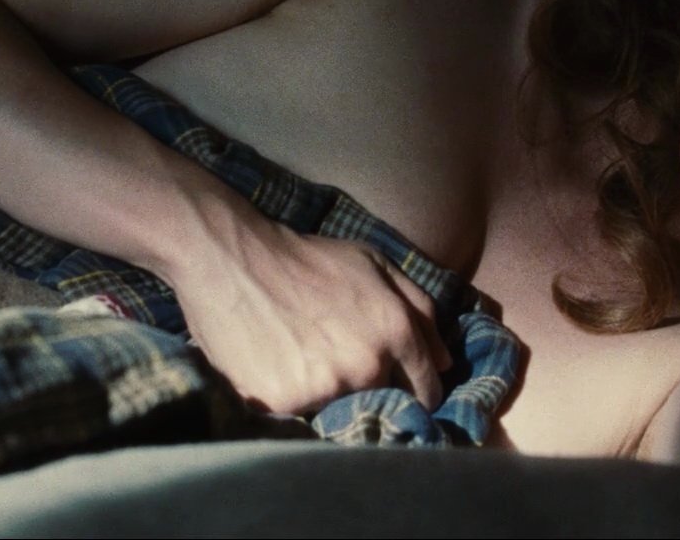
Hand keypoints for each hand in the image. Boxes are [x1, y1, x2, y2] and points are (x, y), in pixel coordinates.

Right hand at [168, 223, 451, 415]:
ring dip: (333, 401)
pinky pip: (300, 419)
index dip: (417, 394)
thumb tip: (446, 360)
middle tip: (345, 375)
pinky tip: (279, 375)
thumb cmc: (306, 259)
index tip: (402, 393)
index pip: (428, 390)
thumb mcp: (375, 264)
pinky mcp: (286, 403)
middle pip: (387, 405)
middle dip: (374, 395)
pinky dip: (294, 404)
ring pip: (344, 414)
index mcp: (396, 330)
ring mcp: (327, 387)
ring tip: (307, 370)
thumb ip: (420, 309)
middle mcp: (369, 364)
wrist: (233, 259)